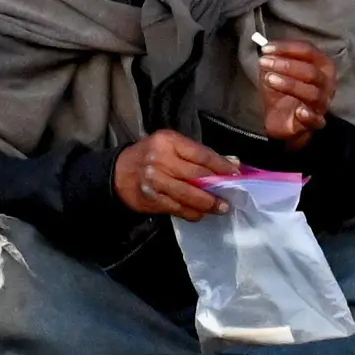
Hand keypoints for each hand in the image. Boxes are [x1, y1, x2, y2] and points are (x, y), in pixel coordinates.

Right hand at [114, 128, 236, 217]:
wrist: (118, 173)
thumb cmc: (150, 156)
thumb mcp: (171, 146)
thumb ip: (198, 154)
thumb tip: (233, 163)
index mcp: (168, 141)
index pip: (202, 154)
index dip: (222, 166)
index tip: (237, 174)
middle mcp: (160, 159)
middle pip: (198, 176)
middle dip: (218, 188)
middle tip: (232, 197)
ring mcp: (155, 180)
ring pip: (191, 195)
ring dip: (209, 204)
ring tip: (221, 208)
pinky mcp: (153, 198)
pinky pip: (180, 208)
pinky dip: (193, 212)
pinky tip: (200, 213)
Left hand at [257, 37, 336, 148]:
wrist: (280, 118)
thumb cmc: (282, 89)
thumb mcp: (276, 70)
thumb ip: (275, 58)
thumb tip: (266, 48)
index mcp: (321, 66)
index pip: (309, 51)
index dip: (287, 48)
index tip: (265, 48)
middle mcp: (326, 84)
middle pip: (311, 72)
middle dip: (286, 65)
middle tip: (263, 62)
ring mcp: (322, 104)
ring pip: (313, 93)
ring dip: (289, 84)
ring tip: (269, 79)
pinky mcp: (315, 122)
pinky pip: (316, 119)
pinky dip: (309, 115)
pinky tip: (300, 111)